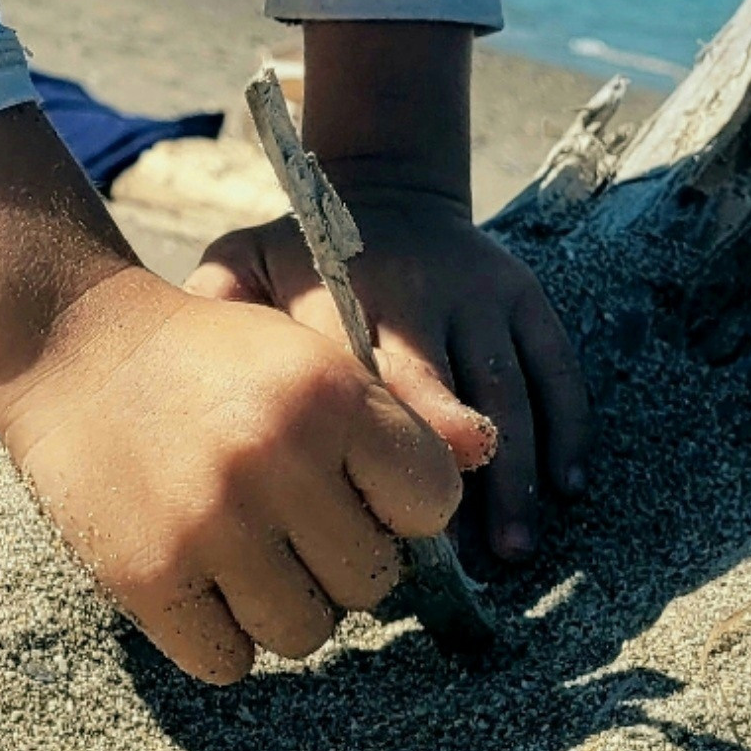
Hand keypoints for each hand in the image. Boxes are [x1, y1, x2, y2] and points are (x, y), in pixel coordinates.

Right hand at [0, 107, 462, 685]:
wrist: (69, 341)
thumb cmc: (209, 355)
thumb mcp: (305, 354)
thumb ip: (394, 412)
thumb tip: (491, 451)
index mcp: (329, 394)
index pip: (431, 504)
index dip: (402, 507)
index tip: (360, 491)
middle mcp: (277, 459)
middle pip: (372, 582)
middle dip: (342, 561)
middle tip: (293, 524)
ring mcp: (210, 524)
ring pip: (307, 633)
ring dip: (285, 606)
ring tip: (246, 552)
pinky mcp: (148, 577)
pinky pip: (229, 661)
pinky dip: (223, 636)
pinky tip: (201, 580)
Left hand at [188, 182, 587, 567]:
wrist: (383, 188)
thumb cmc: (299, 256)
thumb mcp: (244, 263)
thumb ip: (218, 312)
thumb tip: (182, 379)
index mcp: (350, 289)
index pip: (377, 378)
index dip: (394, 450)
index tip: (392, 525)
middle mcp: (425, 288)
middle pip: (452, 393)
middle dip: (463, 481)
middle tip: (466, 563)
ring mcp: (483, 292)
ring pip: (512, 391)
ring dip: (519, 476)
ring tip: (511, 551)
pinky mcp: (525, 297)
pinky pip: (559, 367)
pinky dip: (569, 429)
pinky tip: (565, 491)